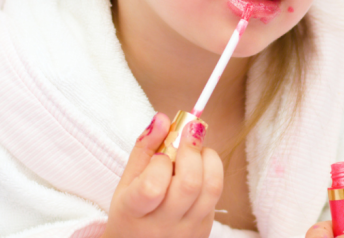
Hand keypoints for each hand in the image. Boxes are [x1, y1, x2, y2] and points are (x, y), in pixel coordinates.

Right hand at [102, 112, 223, 237]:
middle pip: (190, 184)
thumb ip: (144, 147)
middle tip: (189, 132)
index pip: (152, 187)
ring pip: (212, 188)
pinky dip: (210, 173)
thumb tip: (162, 118)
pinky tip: (197, 170)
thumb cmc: (131, 213)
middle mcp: (164, 225)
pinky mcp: (205, 228)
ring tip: (196, 150)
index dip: (161, 162)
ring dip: (208, 158)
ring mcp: (188, 230)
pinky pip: (216, 195)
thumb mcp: (127, 182)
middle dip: (192, 149)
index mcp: (135, 212)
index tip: (160, 152)